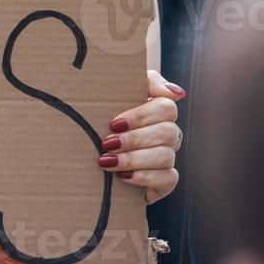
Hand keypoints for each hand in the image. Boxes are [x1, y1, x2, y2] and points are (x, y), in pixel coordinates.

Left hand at [97, 69, 183, 204]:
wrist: (86, 153)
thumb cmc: (101, 117)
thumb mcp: (114, 94)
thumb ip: (146, 83)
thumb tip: (177, 93)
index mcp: (158, 110)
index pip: (166, 107)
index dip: (141, 116)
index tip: (114, 123)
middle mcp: (168, 132)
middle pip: (167, 133)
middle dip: (134, 139)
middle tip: (107, 143)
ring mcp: (168, 157)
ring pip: (165, 155)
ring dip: (134, 159)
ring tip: (106, 161)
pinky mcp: (166, 180)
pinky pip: (168, 178)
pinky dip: (144, 177)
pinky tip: (122, 176)